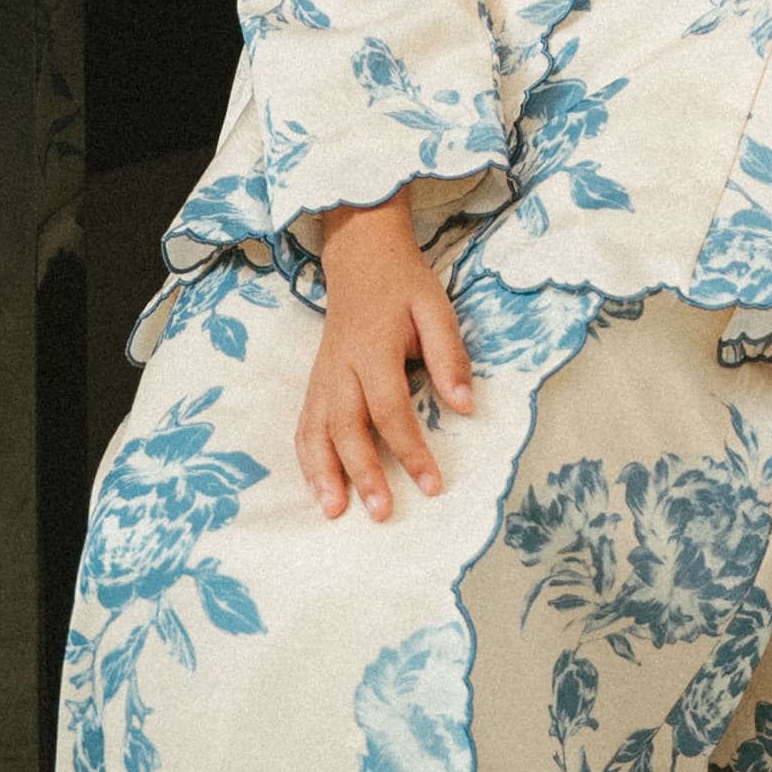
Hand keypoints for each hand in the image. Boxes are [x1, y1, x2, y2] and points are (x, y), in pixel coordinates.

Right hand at [296, 194, 474, 519]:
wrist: (362, 259)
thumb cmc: (403, 288)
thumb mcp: (436, 310)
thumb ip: (449, 357)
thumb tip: (466, 407)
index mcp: (372, 349)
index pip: (390, 409)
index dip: (410, 449)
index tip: (432, 484)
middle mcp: (340, 368)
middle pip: (347, 427)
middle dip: (363, 473)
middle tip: (380, 513)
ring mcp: (322, 377)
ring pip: (316, 431)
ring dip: (322, 474)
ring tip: (334, 512)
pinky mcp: (315, 383)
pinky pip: (305, 425)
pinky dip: (307, 459)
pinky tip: (317, 489)